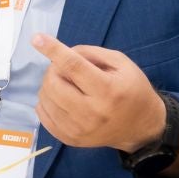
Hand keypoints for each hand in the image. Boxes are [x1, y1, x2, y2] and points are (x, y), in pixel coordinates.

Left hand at [30, 34, 167, 153]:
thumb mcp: (121, 64)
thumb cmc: (132, 90)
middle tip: (64, 68)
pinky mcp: (70, 139)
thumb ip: (91, 53)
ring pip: (45, 99)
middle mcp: (92, 112)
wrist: (141, 127)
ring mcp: (79, 129)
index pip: (74, 66)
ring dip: (49, 85)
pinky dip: (46, 102)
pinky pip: (42, 115)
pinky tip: (60, 98)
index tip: (37, 38)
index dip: (53, 50)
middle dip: (53, 70)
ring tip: (66, 84)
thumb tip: (62, 52)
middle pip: (54, 84)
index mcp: (108, 90)